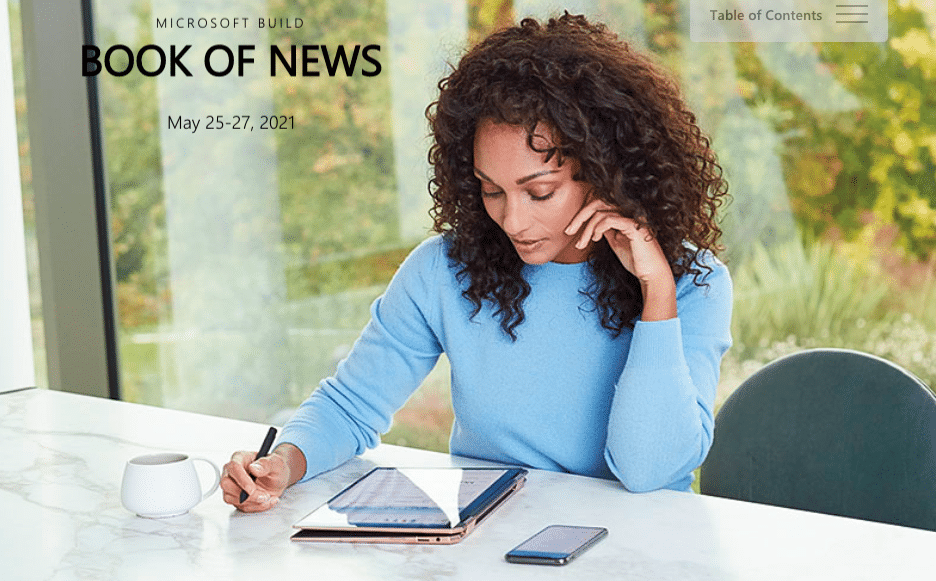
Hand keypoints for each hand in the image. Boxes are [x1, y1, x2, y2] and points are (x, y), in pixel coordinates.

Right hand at [221, 447, 291, 512]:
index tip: (252, 489)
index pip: (234, 467)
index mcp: (240, 457)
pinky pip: (240, 506)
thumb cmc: (275, 467)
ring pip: (231, 498)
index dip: (241, 480)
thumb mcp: (276, 462)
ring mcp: (232, 486)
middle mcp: (232, 472)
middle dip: (246, 494)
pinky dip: (256, 506)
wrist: (279, 478)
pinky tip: (267, 501)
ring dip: (252, 502)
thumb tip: (253, 468)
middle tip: (263, 496)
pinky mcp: (236, 498)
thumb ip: (265, 464)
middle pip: (227, 484)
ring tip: (268, 497)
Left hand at [565, 198, 676, 320]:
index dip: (584, 214)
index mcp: (627, 213)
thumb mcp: (616, 242)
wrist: (651, 275)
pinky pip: (610, 219)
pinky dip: (597, 228)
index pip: (601, 204)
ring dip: (587, 229)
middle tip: (568, 231)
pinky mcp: (635, 226)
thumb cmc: (635, 260)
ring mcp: (634, 217)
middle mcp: (632, 211)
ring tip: (582, 243)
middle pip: (599, 202)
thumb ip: (606, 230)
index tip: (572, 230)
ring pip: (601, 212)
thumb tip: (591, 223)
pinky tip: (594, 239)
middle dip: (580, 217)